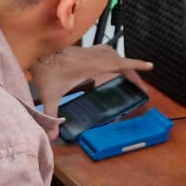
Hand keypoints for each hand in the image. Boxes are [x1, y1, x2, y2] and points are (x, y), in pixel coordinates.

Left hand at [32, 46, 152, 133]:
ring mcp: (89, 51)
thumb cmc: (44, 70)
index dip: (136, 65)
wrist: (34, 48)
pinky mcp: (84, 50)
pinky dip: (113, 57)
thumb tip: (52, 136)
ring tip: (130, 75)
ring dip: (123, 63)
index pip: (119, 63)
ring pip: (113, 54)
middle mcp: (93, 56)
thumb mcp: (48, 94)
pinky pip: (105, 52)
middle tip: (141, 86)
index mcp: (90, 65)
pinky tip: (110, 64)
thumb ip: (51, 115)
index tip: (150, 66)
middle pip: (120, 60)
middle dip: (133, 71)